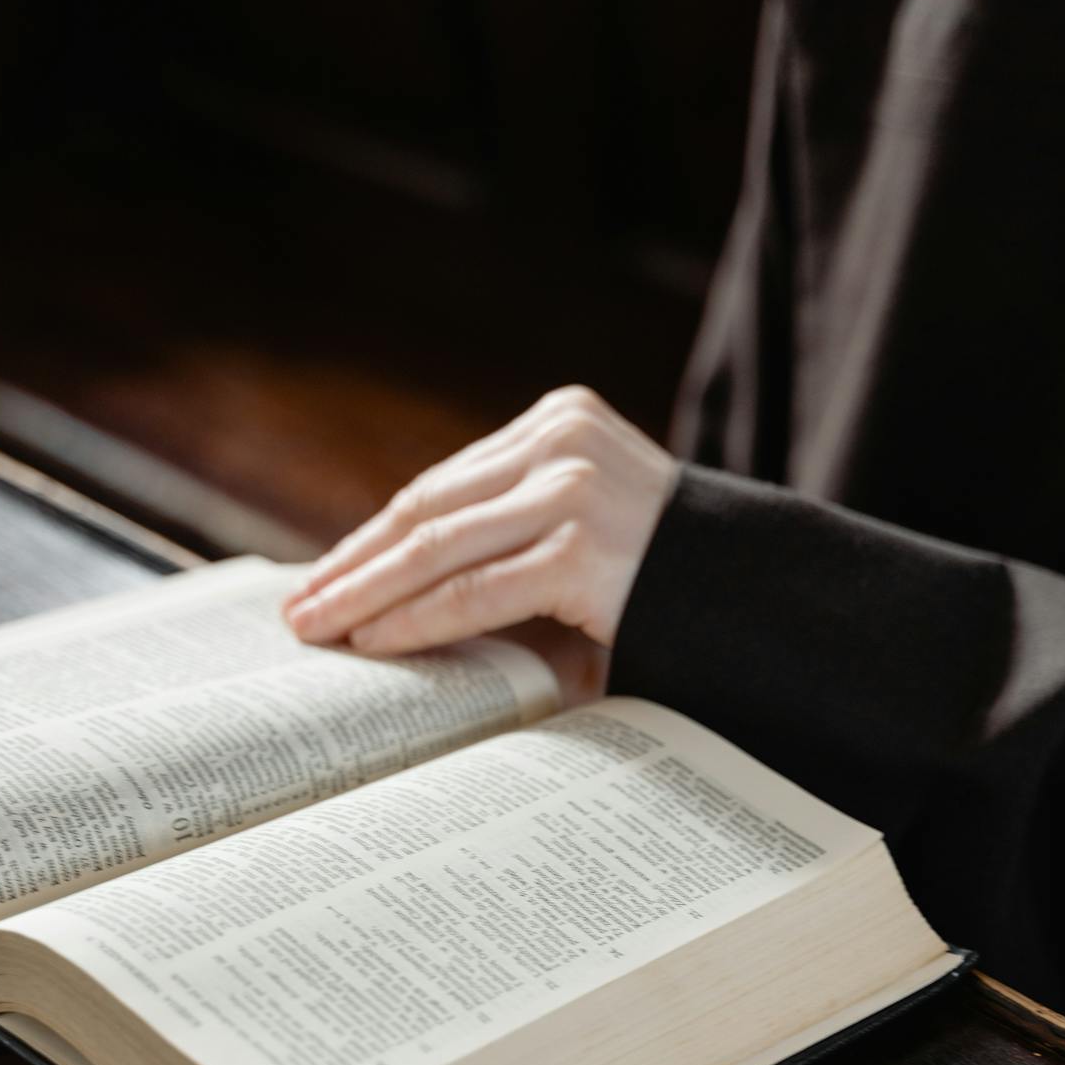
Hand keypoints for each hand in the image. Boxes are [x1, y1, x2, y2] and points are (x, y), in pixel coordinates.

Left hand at [283, 386, 677, 653]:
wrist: (764, 598)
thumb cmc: (669, 580)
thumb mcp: (586, 528)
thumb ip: (513, 532)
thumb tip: (400, 586)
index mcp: (560, 422)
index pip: (444, 484)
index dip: (377, 536)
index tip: (327, 574)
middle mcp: (563, 441)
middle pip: (428, 508)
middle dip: (355, 563)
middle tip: (300, 608)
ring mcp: (573, 490)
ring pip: (437, 547)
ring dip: (366, 594)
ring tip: (317, 630)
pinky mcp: (582, 547)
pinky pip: (475, 590)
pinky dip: (416, 620)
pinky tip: (374, 643)